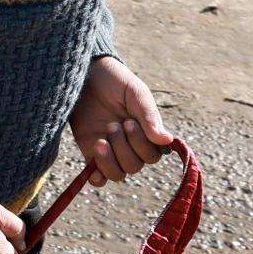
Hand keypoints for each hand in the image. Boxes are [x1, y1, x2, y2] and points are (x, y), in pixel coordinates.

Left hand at [70, 56, 175, 186]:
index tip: (129, 122)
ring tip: (101, 140)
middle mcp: (130, 146)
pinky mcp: (90, 153)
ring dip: (110, 161)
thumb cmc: (115, 82)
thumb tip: (167, 140)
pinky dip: (97, 177)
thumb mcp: (135, 94)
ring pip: (118, 174)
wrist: (85, 75)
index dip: (141, 144)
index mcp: (147, 133)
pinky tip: (93, 164)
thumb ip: (150, 116)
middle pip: (134, 166)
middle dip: (124, 148)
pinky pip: (98, 178)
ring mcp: (110, 151)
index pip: (153, 155)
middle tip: (113, 124)